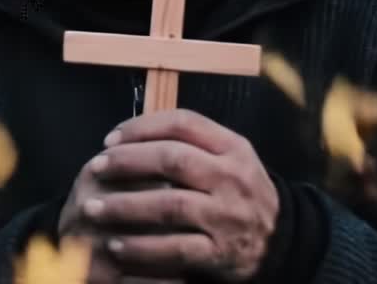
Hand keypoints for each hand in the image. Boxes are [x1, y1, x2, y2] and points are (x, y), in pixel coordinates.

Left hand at [83, 110, 278, 281]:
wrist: (281, 241)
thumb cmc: (240, 193)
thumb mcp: (230, 158)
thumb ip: (192, 143)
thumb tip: (130, 135)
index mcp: (233, 147)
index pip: (183, 123)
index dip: (142, 127)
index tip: (110, 139)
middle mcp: (232, 178)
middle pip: (172, 159)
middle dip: (127, 162)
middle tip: (95, 167)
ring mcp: (227, 217)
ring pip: (169, 205)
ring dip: (125, 206)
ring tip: (94, 208)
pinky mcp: (221, 253)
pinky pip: (175, 249)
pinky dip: (142, 248)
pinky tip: (116, 246)